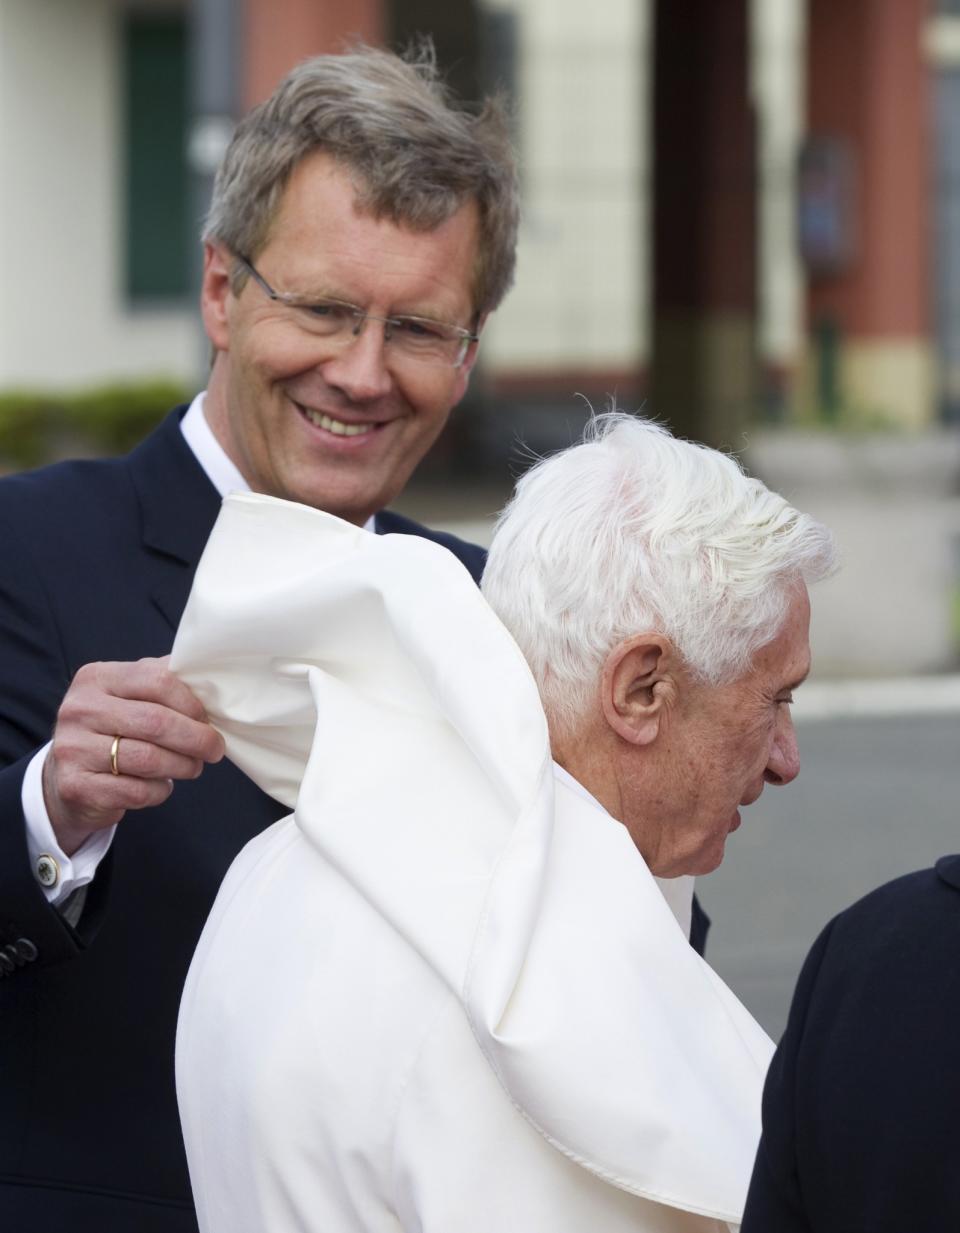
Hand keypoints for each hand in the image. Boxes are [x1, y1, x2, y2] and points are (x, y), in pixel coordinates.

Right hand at [42, 657, 224, 855]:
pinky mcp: (76, 786)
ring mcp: (73, 748)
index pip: (157, 681)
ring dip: (183, 766)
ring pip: (149, 760)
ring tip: (193, 767)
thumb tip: (211, 680)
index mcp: (97, 677)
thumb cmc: (113, 729)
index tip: (207, 719)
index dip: (192, 703)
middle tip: (214, 749)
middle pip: (156, 722)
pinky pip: (137, 791)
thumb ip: (163, 682)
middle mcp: (79, 709)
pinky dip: (160, 791)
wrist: (67, 775)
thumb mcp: (129, 695)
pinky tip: (161, 785)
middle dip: (197, 739)